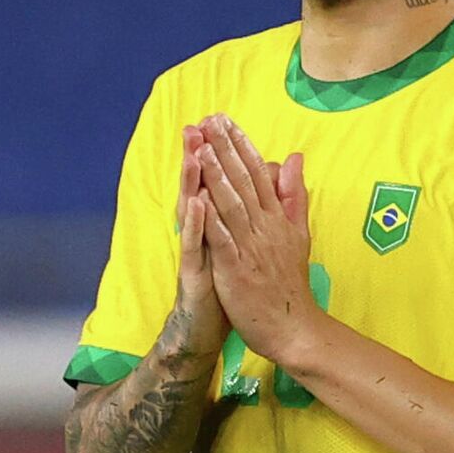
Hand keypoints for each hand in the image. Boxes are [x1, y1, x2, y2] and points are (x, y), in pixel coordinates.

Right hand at [172, 124, 229, 354]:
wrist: (210, 331)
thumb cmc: (229, 288)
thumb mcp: (242, 246)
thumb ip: (249, 213)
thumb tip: (261, 185)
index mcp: (217, 225)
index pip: (216, 182)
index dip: (217, 152)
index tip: (218, 121)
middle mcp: (203, 234)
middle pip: (200, 189)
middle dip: (198, 156)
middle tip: (196, 125)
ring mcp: (196, 253)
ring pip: (192, 211)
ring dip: (192, 181)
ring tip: (194, 151)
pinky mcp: (194, 274)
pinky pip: (194, 245)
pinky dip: (196, 223)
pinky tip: (197, 202)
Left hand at [193, 114, 314, 363]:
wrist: (294, 327)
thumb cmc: (289, 283)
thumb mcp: (298, 234)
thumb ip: (294, 195)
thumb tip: (293, 158)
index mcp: (277, 217)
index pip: (258, 173)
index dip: (241, 145)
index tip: (226, 120)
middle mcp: (265, 226)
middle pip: (243, 181)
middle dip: (225, 148)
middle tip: (209, 120)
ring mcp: (250, 246)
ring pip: (231, 203)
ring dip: (216, 174)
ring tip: (202, 146)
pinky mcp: (236, 268)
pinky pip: (221, 238)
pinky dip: (209, 217)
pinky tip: (197, 197)